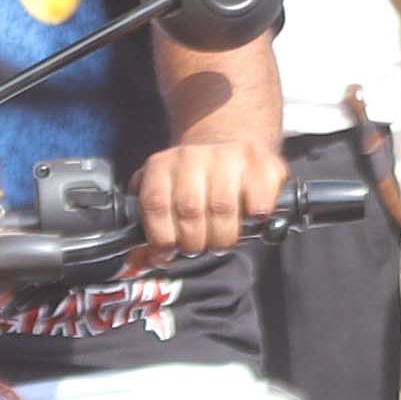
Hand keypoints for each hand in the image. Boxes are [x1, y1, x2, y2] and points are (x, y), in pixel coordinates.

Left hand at [130, 133, 281, 258]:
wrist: (229, 139)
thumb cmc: (194, 180)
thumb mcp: (163, 194)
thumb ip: (149, 227)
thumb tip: (140, 260)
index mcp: (161, 165)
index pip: (155, 205)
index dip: (162, 238)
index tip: (169, 252)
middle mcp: (192, 156)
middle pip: (190, 211)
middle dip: (195, 242)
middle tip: (200, 247)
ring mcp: (228, 156)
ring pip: (223, 208)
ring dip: (223, 236)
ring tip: (221, 240)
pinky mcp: (261, 162)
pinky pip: (258, 200)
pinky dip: (254, 217)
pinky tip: (249, 219)